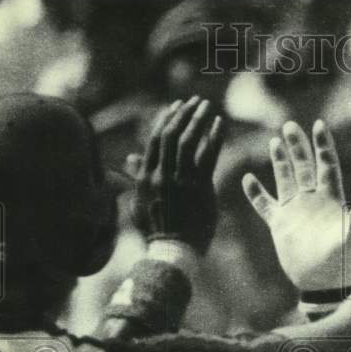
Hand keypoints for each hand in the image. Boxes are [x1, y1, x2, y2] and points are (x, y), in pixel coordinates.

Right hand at [129, 97, 223, 253]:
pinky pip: (208, 155)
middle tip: (195, 101)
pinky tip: (220, 123)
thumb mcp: (140, 201)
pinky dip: (214, 137)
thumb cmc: (157, 229)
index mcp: (146, 176)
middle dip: (184, 114)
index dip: (165, 120)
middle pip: (171, 135)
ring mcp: (180, 180)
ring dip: (198, 120)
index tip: (175, 106)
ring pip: (188, 141)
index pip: (155, 140)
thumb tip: (130, 157)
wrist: (173, 251)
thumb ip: (137, 176)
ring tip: (208, 106)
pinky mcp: (199, 187)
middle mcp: (161, 175)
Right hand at [242, 120, 350, 291]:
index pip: (327, 165)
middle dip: (298, 146)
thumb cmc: (344, 262)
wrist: (324, 285)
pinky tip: (248, 179)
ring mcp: (295, 211)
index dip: (323, 145)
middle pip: (304, 166)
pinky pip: (265, 205)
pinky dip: (256, 193)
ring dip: (280, 162)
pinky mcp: (280, 225)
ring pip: (286, 179)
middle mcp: (313, 201)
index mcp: (331, 199)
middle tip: (289, 125)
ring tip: (274, 142)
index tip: (319, 124)